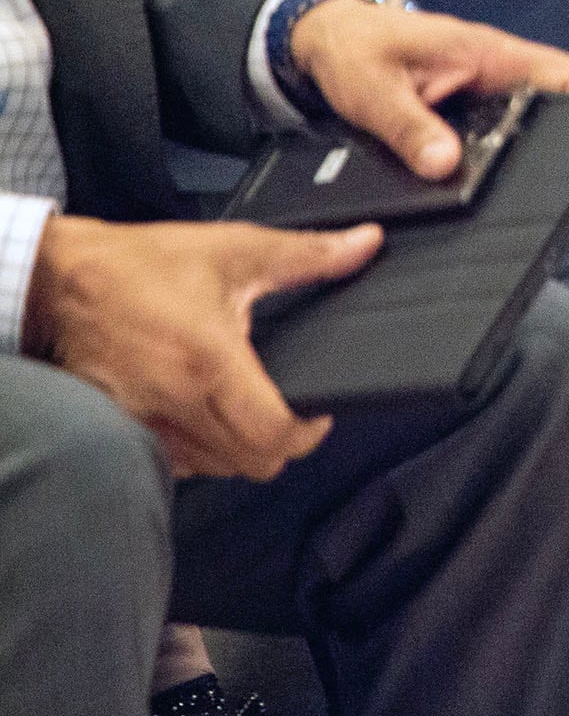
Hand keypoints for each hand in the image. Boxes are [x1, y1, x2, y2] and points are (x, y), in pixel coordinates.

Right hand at [27, 215, 380, 478]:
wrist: (58, 282)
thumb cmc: (140, 267)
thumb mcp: (234, 250)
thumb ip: (307, 255)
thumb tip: (363, 246)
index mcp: (211, 363)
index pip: (271, 436)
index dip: (308, 433)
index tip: (318, 415)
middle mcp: (176, 402)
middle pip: (248, 465)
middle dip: (279, 445)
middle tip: (288, 414)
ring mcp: (143, 422)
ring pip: (211, 469)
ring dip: (237, 451)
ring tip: (249, 414)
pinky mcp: (118, 427)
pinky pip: (171, 461)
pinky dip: (196, 451)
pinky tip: (204, 419)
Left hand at [287, 0, 568, 177]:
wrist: (330, 36)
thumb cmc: (354, 50)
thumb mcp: (375, 95)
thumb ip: (410, 130)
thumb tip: (445, 166)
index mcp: (489, 54)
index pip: (566, 74)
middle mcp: (497, 68)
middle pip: (556, 101)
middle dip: (557, 136)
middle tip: (541, 175)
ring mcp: (486, 84)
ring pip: (528, 114)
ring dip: (524, 143)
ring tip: (512, 179)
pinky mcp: (470, 100)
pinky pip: (500, 122)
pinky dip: (498, 145)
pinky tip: (482, 170)